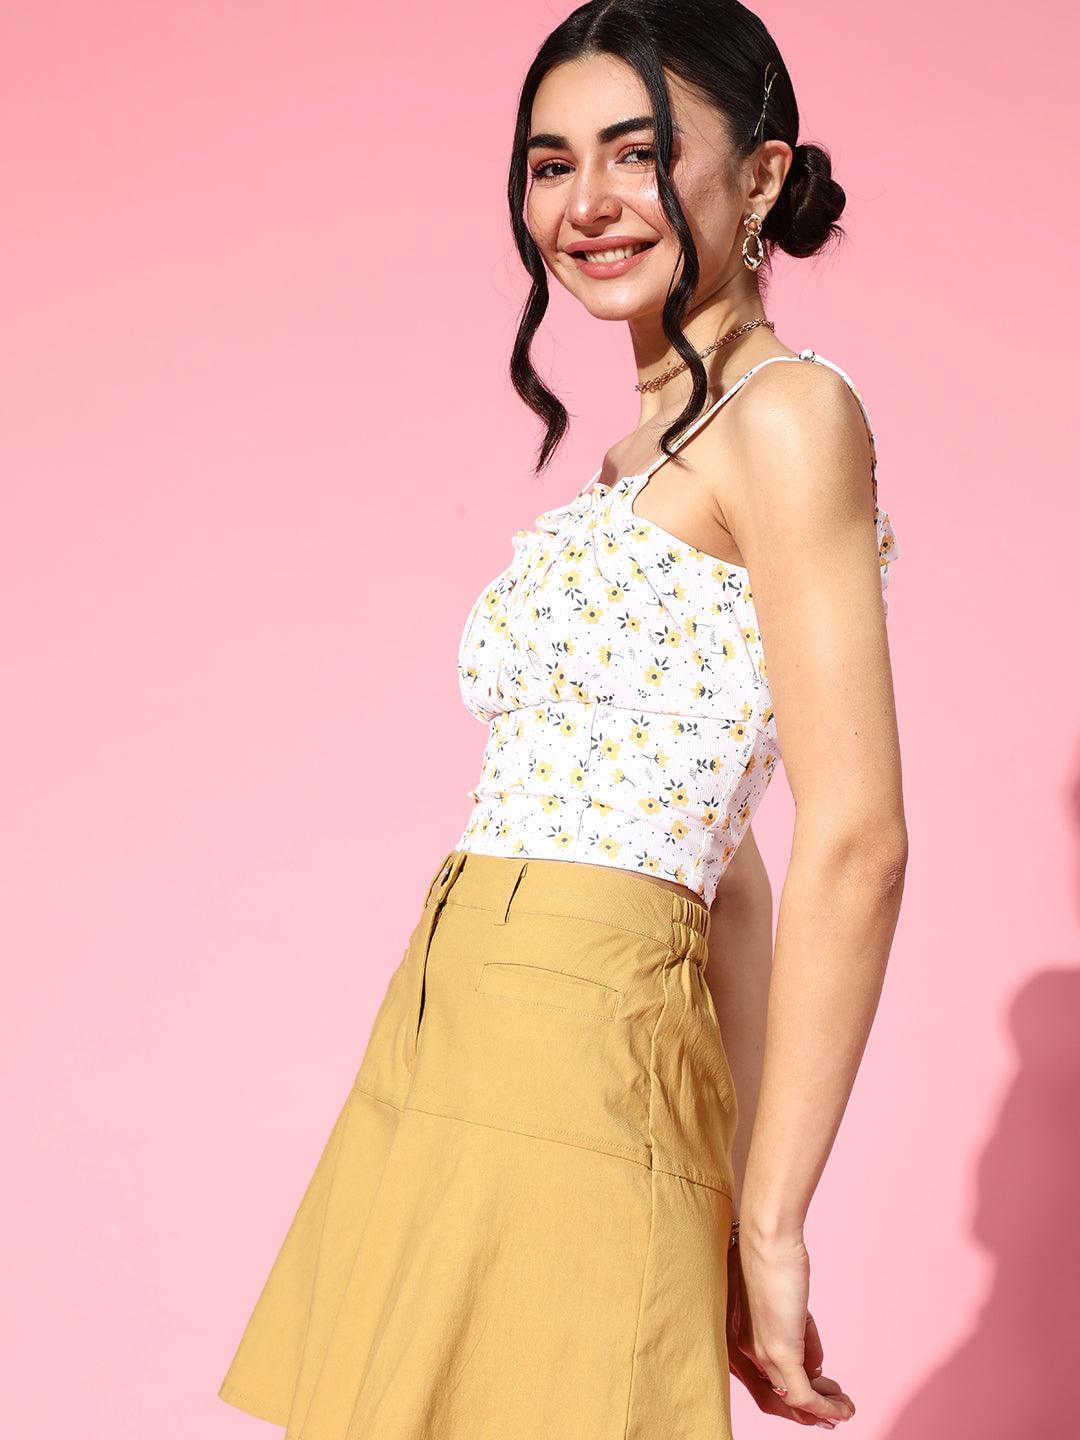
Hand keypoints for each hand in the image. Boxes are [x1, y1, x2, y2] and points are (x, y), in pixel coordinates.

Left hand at [726, 1224, 854, 1427]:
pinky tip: (844, 1409)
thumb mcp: (789, 1302)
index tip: (822, 1393)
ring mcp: (763, 1353)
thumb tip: (816, 1366)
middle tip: (835, 1414)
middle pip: (778, 1398)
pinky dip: (826, 1408)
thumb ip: (800, 1334)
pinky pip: (804, 1396)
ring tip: (846, 1410)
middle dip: (810, 1411)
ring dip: (823, 1411)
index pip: (769, 1377)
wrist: (766, 1239)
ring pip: (793, 1401)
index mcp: (746, 1336)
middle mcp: (749, 1351)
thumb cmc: (775, 1257)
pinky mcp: (781, 1351)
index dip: (794, 1393)